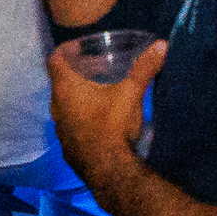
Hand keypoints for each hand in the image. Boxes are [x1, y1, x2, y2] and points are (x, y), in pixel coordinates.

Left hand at [45, 33, 167, 195]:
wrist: (109, 170)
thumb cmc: (114, 125)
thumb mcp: (131, 92)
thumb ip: (144, 68)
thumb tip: (161, 44)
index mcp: (66, 90)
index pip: (54, 62)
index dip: (65, 51)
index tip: (79, 48)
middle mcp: (56, 108)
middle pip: (60, 83)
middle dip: (76, 73)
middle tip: (96, 68)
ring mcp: (60, 130)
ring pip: (64, 106)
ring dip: (77, 97)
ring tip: (99, 92)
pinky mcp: (67, 147)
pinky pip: (70, 125)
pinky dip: (80, 117)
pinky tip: (98, 119)